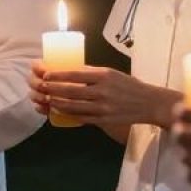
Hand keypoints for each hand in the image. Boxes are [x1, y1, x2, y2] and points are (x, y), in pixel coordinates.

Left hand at [32, 63, 177, 127]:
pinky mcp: (104, 120)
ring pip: (73, 106)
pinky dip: (69, 114)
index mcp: (103, 76)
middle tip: (42, 87)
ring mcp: (102, 108)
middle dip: (53, 89)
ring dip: (57, 103)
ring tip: (48, 99)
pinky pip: (82, 118)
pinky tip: (61, 110)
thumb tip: (70, 69)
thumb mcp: (111, 73)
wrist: (149, 103)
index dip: (58, 75)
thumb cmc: (128, 85)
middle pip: (71, 91)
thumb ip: (92, 72)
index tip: (47, 75)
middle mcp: (102, 92)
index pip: (75, 75)